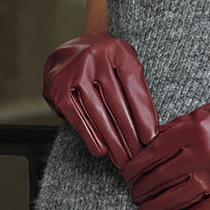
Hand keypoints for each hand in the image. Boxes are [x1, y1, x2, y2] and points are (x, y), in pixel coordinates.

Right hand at [42, 33, 159, 168]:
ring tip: (123, 159)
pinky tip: (100, 150)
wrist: (70, 52)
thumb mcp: (125, 65)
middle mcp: (95, 58)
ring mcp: (75, 72)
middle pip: (117, 103)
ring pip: (98, 113)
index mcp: (118, 51)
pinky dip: (90, 136)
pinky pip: (78, 117)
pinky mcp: (59, 89)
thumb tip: (149, 129)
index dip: (143, 115)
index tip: (150, 138)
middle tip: (139, 156)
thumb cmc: (106, 65)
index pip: (134, 86)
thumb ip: (136, 89)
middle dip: (130, 134)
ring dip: (112, 141)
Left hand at [120, 90, 209, 209]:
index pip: (150, 153)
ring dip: (153, 209)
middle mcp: (199, 154)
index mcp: (191, 129)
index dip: (134, 168)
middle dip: (140, 190)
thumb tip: (154, 141)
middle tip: (133, 196)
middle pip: (157, 178)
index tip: (126, 175)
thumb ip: (181, 125)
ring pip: (173, 199)